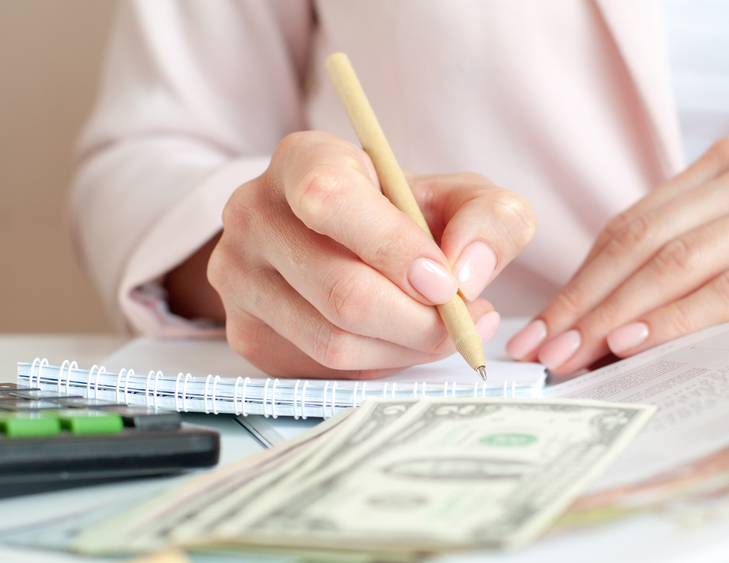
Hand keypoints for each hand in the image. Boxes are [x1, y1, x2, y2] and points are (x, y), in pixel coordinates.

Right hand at [208, 131, 534, 377]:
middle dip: (419, 320)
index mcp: (302, 160)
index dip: (394, 247)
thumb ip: (490, 218)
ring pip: (333, 341)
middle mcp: (254, 213)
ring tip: (442, 331)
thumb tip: (468, 273)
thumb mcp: (458, 197)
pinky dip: (377, 364)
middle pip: (342, 290)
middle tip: (464, 321)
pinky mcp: (244, 333)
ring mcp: (238, 278)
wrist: (340, 240)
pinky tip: (399, 341)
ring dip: (404, 349)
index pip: (330, 198)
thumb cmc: (402, 215)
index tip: (446, 281)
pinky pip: (320, 370)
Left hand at [507, 133, 728, 374]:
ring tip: (575, 356)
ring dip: (617, 315)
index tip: (540, 328)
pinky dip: (678, 318)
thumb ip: (686, 261)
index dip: (580, 279)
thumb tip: (596, 324)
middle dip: (585, 302)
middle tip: (542, 350)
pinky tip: (636, 343)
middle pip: (644, 241)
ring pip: (680, 263)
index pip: (632, 224)